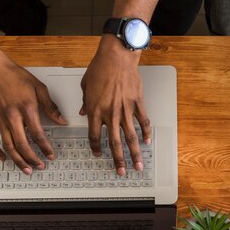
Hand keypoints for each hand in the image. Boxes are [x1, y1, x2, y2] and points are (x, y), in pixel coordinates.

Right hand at [0, 55, 66, 173]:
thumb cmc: (15, 76)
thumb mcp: (39, 88)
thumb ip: (50, 107)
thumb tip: (61, 121)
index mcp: (26, 108)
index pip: (38, 134)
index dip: (45, 147)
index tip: (51, 155)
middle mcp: (12, 116)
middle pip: (23, 145)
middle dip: (33, 159)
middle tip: (40, 166)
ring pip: (8, 146)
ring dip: (18, 160)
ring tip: (26, 169)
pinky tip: (3, 158)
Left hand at [80, 36, 152, 175]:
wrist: (116, 57)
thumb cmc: (100, 68)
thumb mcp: (85, 86)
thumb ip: (85, 102)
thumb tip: (82, 111)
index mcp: (95, 110)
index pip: (94, 136)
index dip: (96, 148)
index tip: (99, 155)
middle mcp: (110, 113)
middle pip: (114, 143)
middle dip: (118, 160)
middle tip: (120, 172)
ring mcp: (125, 109)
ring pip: (130, 137)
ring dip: (134, 153)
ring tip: (138, 165)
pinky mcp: (137, 103)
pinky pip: (142, 121)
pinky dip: (145, 132)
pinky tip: (147, 141)